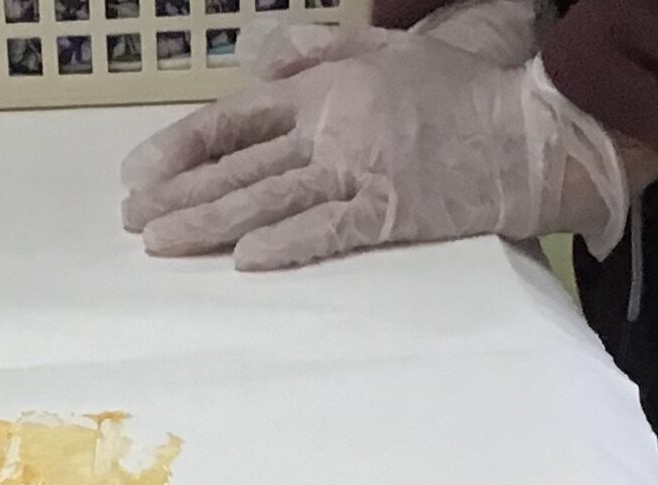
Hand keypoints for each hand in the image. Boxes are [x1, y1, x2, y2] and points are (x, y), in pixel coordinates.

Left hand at [120, 31, 626, 270]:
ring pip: (268, 199)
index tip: (138, 173)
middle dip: (179, 193)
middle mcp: (330, 128)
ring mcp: (359, 173)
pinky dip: (289, 245)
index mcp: (323, 89)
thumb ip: (317, 51)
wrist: (526, 132)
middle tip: (132, 221)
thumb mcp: (384, 49)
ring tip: (160, 243)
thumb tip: (256, 64)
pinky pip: (329, 231)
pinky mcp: (390, 214)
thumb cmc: (458, 93)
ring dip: (209, 222)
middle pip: (238, 164)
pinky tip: (247, 261)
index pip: (234, 119)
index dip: (181, 146)